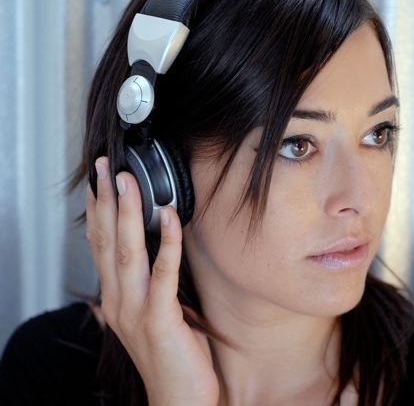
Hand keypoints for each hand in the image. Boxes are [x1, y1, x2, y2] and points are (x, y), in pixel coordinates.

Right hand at [86, 156, 218, 405]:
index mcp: (117, 300)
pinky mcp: (160, 319)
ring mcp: (137, 310)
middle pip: (108, 242)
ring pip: (128, 252)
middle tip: (107, 168)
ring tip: (129, 182)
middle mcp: (119, 302)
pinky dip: (166, 243)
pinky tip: (169, 218)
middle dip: (107, 202)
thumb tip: (125, 282)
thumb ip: (136, 298)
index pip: (100, 248)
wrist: (179, 401)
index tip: (98, 185)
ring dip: (128, 214)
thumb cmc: (170, 360)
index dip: (98, 214)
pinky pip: (164, 274)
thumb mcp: (148, 322)